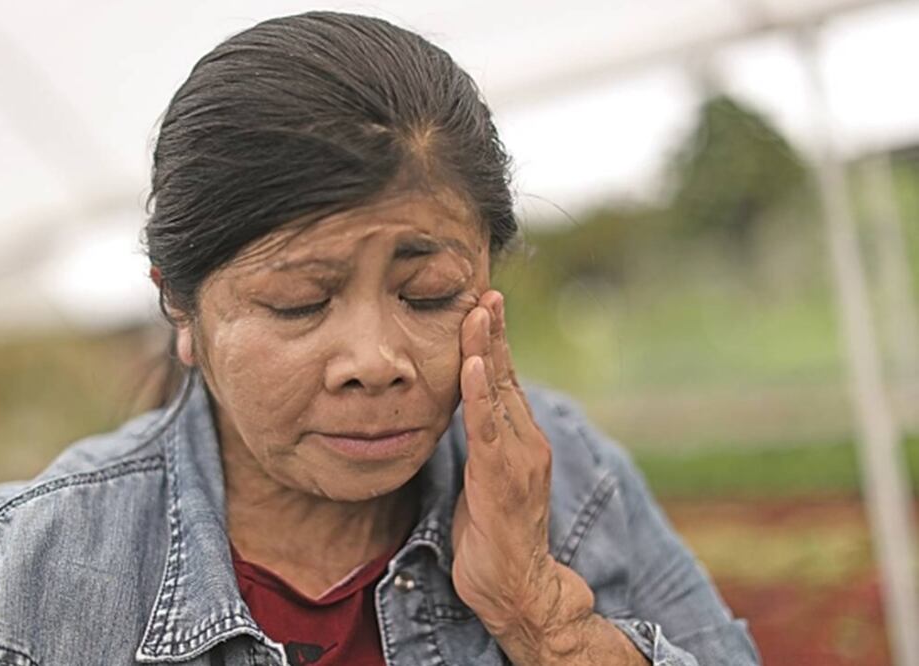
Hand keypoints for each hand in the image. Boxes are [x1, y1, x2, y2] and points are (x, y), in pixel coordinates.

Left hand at [451, 290, 599, 663]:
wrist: (517, 588)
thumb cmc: (492, 536)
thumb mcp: (481, 480)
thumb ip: (476, 445)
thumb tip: (455, 416)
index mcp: (519, 440)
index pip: (503, 381)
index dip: (492, 343)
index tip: (480, 306)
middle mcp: (526, 441)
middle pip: (506, 376)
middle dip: (494, 332)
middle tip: (484, 290)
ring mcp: (521, 459)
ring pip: (500, 393)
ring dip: (487, 349)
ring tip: (477, 311)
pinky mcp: (506, 479)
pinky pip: (490, 428)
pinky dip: (481, 394)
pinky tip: (473, 366)